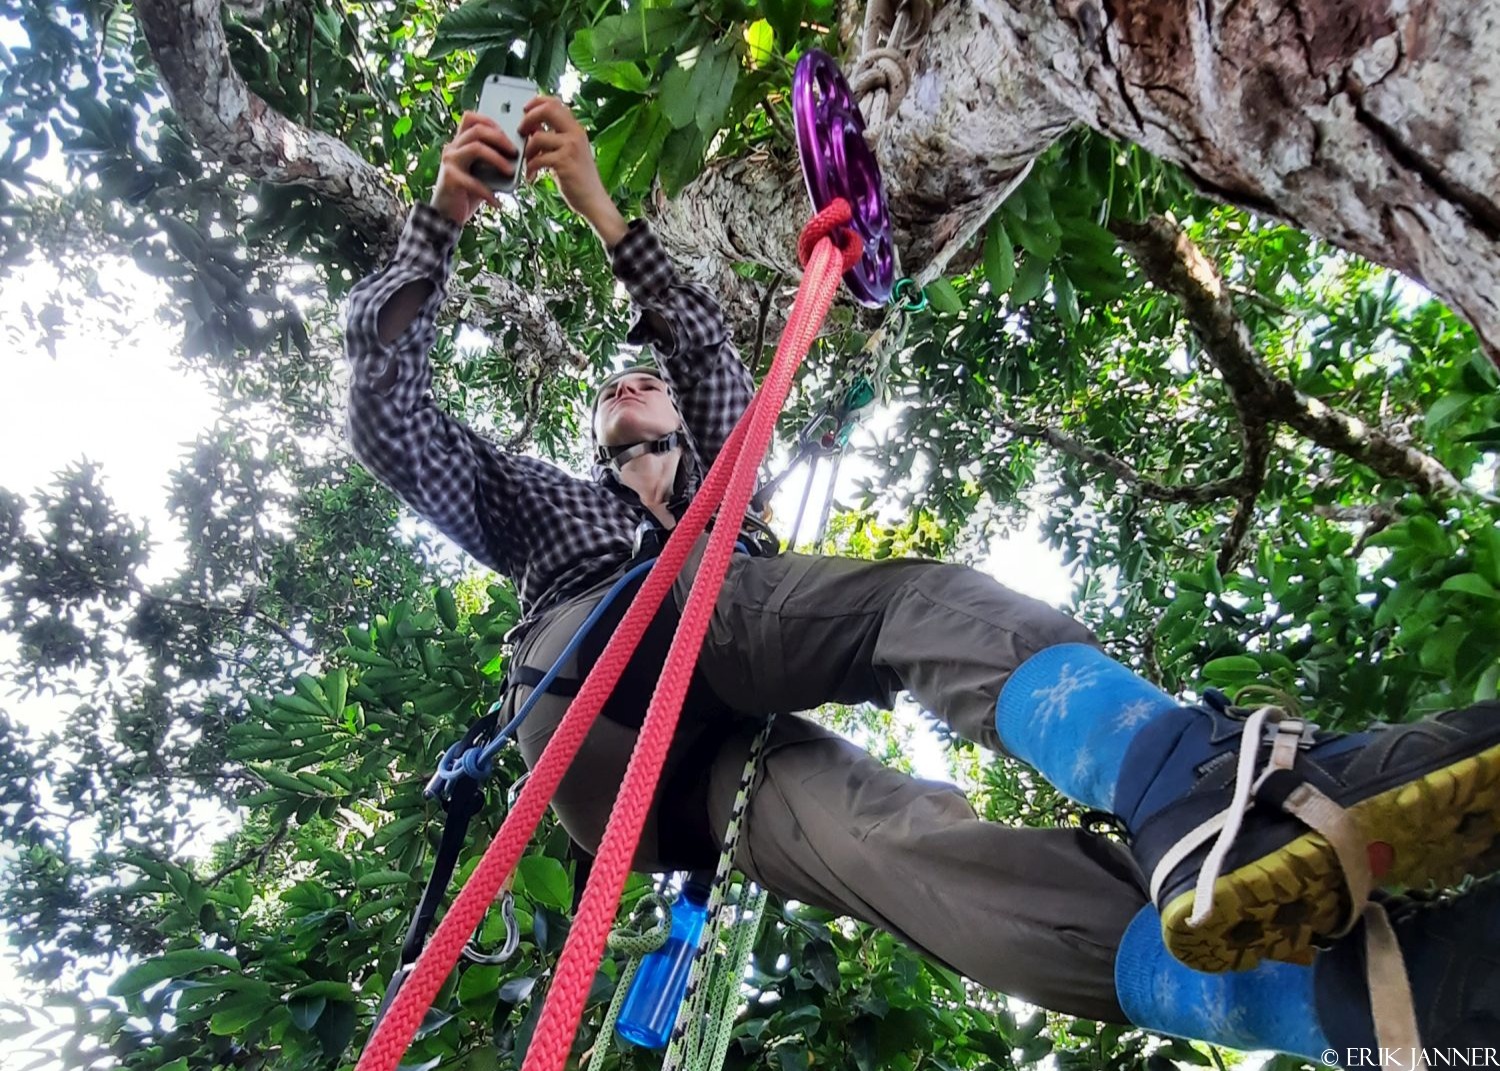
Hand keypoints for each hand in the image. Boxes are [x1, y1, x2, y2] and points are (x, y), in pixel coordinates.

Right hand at [429, 113, 516, 225]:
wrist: (446, 215)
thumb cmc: (468, 193)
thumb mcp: (483, 174)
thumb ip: (494, 161)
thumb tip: (518, 155)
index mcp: (460, 143)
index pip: (471, 118)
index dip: (491, 121)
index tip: (509, 132)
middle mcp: (452, 148)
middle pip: (477, 130)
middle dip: (500, 138)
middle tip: (515, 152)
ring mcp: (450, 162)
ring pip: (476, 148)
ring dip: (497, 159)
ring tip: (511, 172)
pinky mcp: (450, 178)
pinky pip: (473, 181)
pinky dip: (488, 193)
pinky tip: (497, 203)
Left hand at [518, 96, 626, 247]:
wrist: (593, 200)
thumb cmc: (578, 179)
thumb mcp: (568, 153)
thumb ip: (553, 138)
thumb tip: (532, 126)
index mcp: (576, 129)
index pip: (555, 103)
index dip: (537, 102)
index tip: (525, 109)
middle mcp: (575, 134)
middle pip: (547, 110)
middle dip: (528, 119)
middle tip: (520, 132)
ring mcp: (570, 147)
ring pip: (537, 137)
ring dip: (527, 151)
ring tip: (528, 163)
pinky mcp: (564, 162)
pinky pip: (537, 159)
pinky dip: (530, 169)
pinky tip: (531, 177)